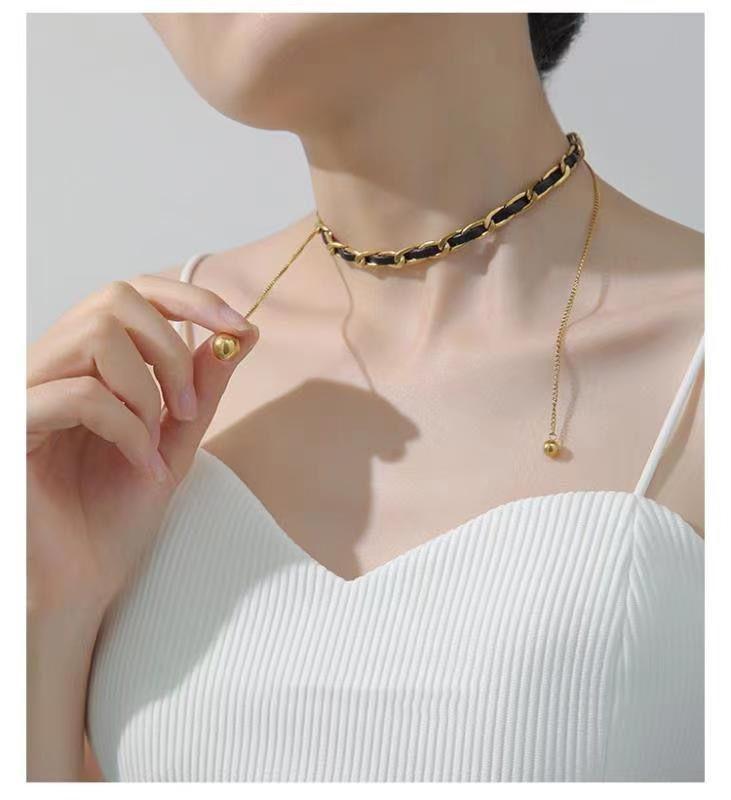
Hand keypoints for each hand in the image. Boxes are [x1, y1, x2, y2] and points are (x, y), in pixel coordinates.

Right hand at [27, 276, 258, 619]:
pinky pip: (77, 395)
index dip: (190, 298)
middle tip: (189, 406)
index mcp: (84, 365)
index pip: (131, 293)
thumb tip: (240, 334)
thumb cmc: (114, 517)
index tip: (239, 326)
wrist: (78, 585)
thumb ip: (201, 388)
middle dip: (171, 349)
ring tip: (155, 442)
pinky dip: (126, 428)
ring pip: (94, 335)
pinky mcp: (13, 426)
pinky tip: (140, 465)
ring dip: (146, 390)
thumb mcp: (175, 442)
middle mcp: (50, 367)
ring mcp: (26, 392)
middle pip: (114, 299)